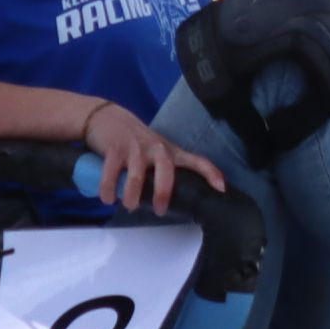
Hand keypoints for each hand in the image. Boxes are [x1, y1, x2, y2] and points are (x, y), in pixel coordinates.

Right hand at [84, 101, 225, 214]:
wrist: (108, 117)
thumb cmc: (137, 141)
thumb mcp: (158, 151)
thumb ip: (167, 169)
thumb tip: (178, 198)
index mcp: (170, 152)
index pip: (196, 161)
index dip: (210, 173)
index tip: (221, 188)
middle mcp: (156, 148)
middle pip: (166, 170)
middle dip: (163, 191)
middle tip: (159, 210)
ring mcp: (135, 148)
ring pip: (137, 175)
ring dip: (133, 193)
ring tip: (130, 206)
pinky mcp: (114, 149)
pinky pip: (111, 172)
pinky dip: (108, 188)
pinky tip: (108, 199)